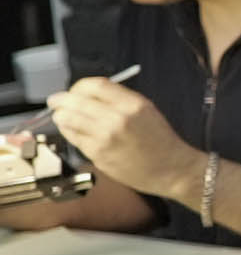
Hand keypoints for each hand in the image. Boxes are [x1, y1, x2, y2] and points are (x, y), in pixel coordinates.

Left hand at [47, 79, 195, 197]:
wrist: (171, 168)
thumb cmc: (160, 140)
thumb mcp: (146, 110)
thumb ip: (119, 99)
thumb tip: (88, 95)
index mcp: (133, 104)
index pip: (93, 85)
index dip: (78, 87)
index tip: (74, 91)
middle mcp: (117, 119)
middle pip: (75, 101)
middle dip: (60, 101)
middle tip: (55, 102)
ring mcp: (105, 138)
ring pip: (67, 119)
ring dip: (61, 116)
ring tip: (62, 117)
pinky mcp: (98, 154)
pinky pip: (73, 138)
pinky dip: (69, 132)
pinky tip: (74, 132)